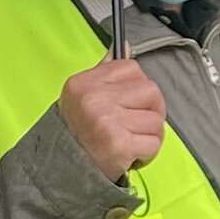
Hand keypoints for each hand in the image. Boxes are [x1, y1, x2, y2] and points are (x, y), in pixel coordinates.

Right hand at [54, 58, 168, 179]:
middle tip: (134, 126)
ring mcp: (106, 121)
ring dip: (149, 135)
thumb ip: (106, 72)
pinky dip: (147, 153)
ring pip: (155, 119)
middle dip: (150, 111)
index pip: (132, 68)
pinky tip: (131, 156)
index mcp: (85, 83)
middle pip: (151, 91)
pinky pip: (153, 143)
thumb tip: (125, 46)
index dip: (138, 87)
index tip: (129, 103)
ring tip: (130, 142)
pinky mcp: (119, 145)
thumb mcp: (83, 96)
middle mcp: (94, 99)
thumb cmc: (78, 134)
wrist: (63, 171)